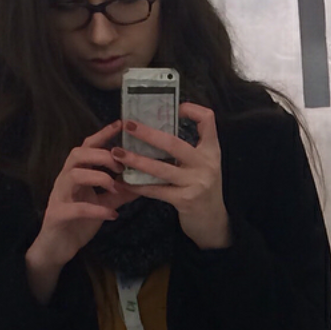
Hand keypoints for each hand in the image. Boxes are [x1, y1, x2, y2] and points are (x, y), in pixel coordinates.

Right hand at [26, 120, 127, 299]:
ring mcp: (59, 197)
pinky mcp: (57, 215)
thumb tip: (144, 182)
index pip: (87, 147)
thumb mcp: (104, 204)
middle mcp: (65, 180)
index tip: (120, 125)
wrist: (57, 248)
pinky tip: (112, 215)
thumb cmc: (78, 222)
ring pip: (73, 175)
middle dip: (101, 156)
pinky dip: (96, 210)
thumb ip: (120, 193)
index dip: (102, 135)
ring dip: (98, 178)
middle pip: (77, 155)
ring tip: (116, 187)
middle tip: (121, 166)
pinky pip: (76, 208)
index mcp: (76, 174)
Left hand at [117, 102, 231, 250]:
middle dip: (148, 134)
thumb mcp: (204, 164)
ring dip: (135, 160)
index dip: (192, 110)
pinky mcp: (185, 200)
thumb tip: (159, 128)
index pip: (208, 120)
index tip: (176, 108)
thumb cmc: (203, 188)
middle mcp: (206, 164)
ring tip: (117, 153)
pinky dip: (138, 186)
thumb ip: (190, 148)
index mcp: (211, 150)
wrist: (213, 221)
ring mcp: (196, 183)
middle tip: (128, 125)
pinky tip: (124, 182)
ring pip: (160, 168)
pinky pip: (156, 190)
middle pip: (174, 143)